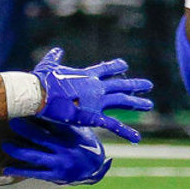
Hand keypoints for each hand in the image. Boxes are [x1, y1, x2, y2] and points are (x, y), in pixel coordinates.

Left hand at [1, 118, 111, 184]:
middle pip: (40, 137)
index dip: (37, 115)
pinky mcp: (55, 175)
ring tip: (5, 145)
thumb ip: (60, 119)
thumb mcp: (76, 128)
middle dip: (24, 129)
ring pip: (34, 156)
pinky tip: (6, 169)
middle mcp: (65, 148)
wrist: (95, 166)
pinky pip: (34, 173)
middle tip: (11, 122)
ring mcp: (60, 163)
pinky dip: (19, 170)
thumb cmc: (81, 141)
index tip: (23, 107)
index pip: (52, 122)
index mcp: (70, 133)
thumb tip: (40, 104)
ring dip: (16, 150)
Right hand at [32, 47, 152, 142]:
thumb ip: (55, 57)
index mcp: (86, 76)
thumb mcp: (48, 65)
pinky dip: (126, 132)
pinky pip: (114, 125)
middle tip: (148, 85)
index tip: (125, 65)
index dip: (116, 66)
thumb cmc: (41, 80)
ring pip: (122, 101)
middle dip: (135, 85)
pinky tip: (137, 138)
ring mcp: (97, 101)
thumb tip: (57, 50)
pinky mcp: (93, 116)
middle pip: (120, 85)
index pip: (105, 69)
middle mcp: (96, 87)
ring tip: (149, 105)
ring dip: (136, 103)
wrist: (40, 94)